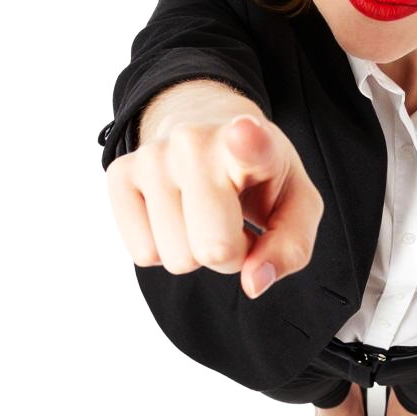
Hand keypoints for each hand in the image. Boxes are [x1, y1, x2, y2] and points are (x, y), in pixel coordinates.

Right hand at [106, 113, 322, 299]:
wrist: (208, 132)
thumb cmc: (259, 177)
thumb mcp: (297, 205)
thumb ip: (290, 248)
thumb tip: (253, 283)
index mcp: (253, 139)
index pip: (248, 141)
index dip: (247, 141)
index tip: (245, 132)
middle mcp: (196, 140)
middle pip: (213, 248)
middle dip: (230, 254)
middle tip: (235, 220)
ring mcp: (153, 155)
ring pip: (176, 258)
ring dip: (197, 251)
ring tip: (206, 213)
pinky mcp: (119, 174)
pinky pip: (144, 254)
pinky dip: (165, 249)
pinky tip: (178, 215)